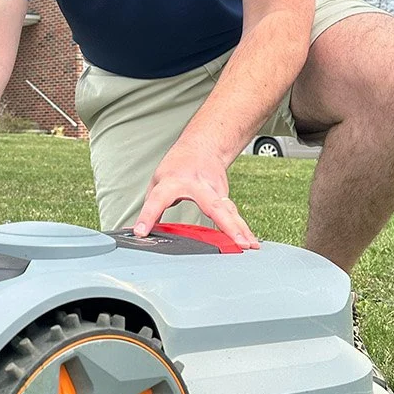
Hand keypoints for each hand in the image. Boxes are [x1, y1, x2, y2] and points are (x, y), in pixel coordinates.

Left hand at [130, 140, 260, 248]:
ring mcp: (215, 190)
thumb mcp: (158, 181)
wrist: (202, 145)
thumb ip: (152, 207)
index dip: (148, 216)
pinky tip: (252, 244)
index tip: (142, 232)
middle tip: (233, 242)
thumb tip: (143, 232)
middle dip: (223, 225)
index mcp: (173, 181)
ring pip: (229, 212)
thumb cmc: (178, 165)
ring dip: (240, 230)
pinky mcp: (224, 197)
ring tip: (248, 247)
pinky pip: (234, 216)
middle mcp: (198, 185)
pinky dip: (243, 230)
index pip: (158, 200)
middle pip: (212, 206)